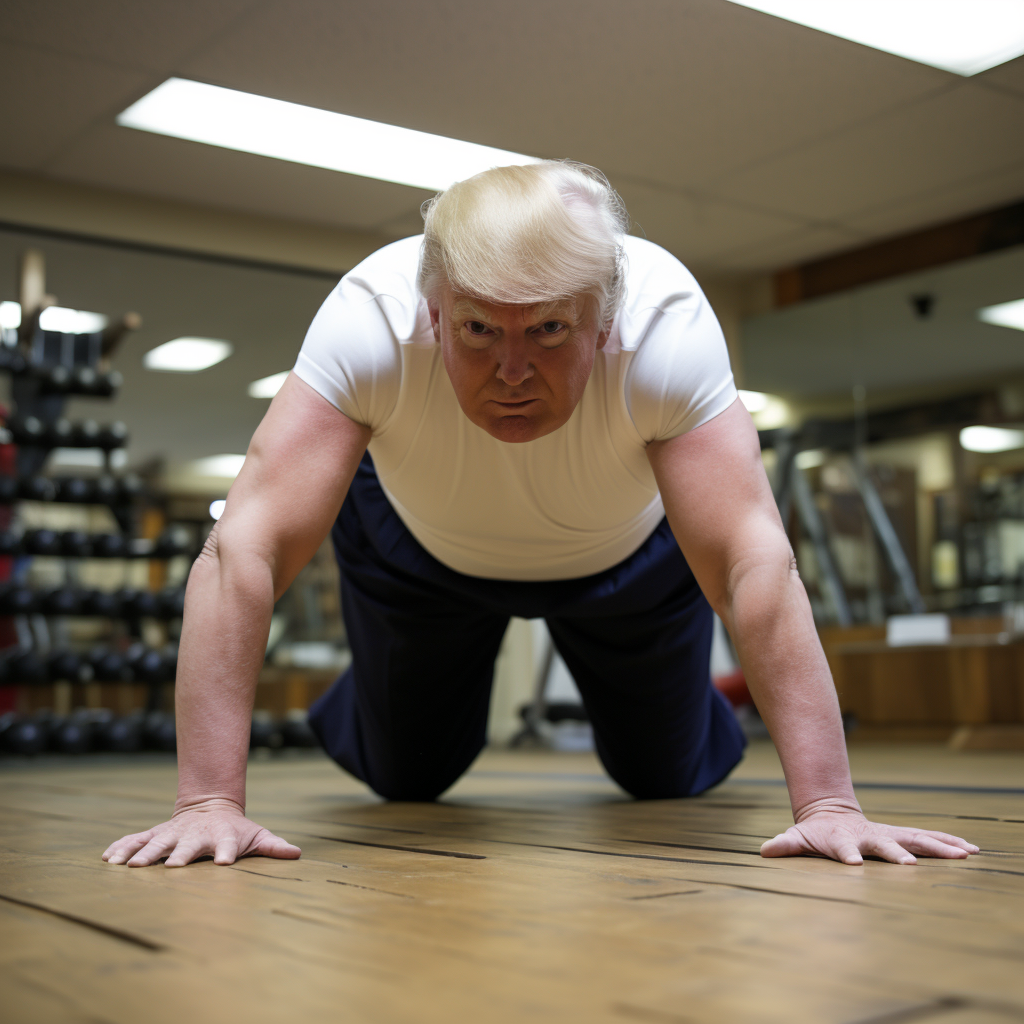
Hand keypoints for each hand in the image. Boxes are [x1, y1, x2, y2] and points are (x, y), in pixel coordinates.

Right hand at [102, 797, 300, 867]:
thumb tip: (297, 853)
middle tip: (173, 867)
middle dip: (180, 855)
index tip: (225, 863)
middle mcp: (195, 835)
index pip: (227, 846)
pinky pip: (135, 839)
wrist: (210, 807)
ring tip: (130, 866)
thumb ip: (273, 846)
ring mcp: (173, 833)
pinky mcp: (155, 834)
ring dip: (144, 853)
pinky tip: (108, 857)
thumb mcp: (256, 836)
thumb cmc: (236, 830)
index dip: (228, 853)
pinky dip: (122, 846)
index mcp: (222, 837)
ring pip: (156, 842)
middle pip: (187, 846)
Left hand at [760, 798, 978, 865]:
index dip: (847, 855)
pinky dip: (947, 843)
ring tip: (963, 854)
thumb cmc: (813, 832)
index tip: (854, 864)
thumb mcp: (796, 838)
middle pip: (885, 844)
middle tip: (909, 864)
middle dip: (896, 853)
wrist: (830, 813)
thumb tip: (764, 851)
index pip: (844, 849)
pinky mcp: (900, 836)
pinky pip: (926, 839)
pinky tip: (970, 849)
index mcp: (842, 840)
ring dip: (937, 847)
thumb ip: (783, 844)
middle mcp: (869, 836)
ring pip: (914, 839)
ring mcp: (886, 835)